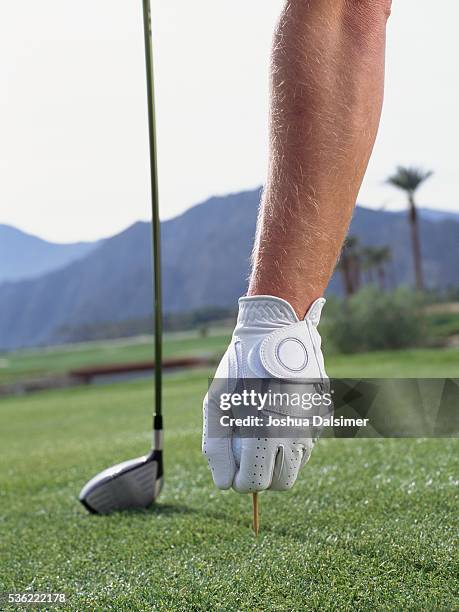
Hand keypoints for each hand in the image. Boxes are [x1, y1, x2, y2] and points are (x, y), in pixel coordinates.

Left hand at [202, 295, 327, 492]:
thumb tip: (224, 484)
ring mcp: (312, 427)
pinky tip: (278, 419)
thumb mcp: (216, 404)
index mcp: (264, 433)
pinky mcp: (321, 419)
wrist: (277, 334)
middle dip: (262, 478)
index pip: (254, 484)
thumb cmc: (240, 369)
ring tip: (261, 434)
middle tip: (247, 456)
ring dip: (278, 462)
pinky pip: (306, 446)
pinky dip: (291, 443)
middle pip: (281, 484)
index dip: (239, 480)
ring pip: (297, 468)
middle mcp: (294, 435)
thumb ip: (216, 448)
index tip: (233, 465)